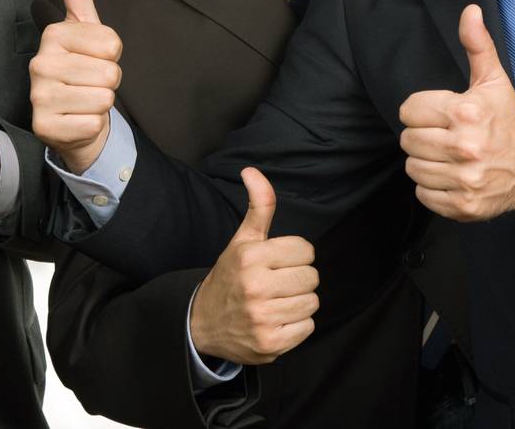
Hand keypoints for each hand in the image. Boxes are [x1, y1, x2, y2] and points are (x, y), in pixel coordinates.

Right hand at [29, 0, 121, 173]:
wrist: (71, 121)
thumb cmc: (81, 69)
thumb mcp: (84, 28)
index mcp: (53, 36)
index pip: (112, 44)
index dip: (111, 56)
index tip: (93, 59)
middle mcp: (40, 63)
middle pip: (110, 72)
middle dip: (108, 82)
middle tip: (89, 83)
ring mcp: (39, 97)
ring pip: (103, 98)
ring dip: (100, 103)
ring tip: (84, 100)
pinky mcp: (45, 126)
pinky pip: (93, 122)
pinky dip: (92, 124)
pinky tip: (77, 119)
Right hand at [189, 168, 318, 365]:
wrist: (202, 323)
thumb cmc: (230, 277)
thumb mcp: (242, 239)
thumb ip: (258, 205)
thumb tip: (252, 170)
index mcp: (251, 256)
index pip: (306, 250)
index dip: (295, 256)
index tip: (277, 263)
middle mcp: (255, 286)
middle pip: (311, 277)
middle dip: (298, 279)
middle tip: (277, 284)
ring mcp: (263, 317)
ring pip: (312, 302)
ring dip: (298, 303)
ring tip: (276, 302)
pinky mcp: (270, 344)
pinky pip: (307, 327)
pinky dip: (296, 325)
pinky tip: (276, 320)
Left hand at [400, 4, 514, 221]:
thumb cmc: (510, 120)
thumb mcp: (494, 80)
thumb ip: (477, 44)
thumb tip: (470, 11)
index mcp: (467, 112)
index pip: (409, 110)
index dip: (421, 111)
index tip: (440, 115)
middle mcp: (465, 147)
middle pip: (408, 140)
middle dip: (423, 136)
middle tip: (444, 135)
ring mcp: (465, 179)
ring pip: (413, 168)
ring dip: (426, 162)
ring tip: (448, 156)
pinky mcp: (464, 205)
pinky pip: (424, 195)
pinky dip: (433, 188)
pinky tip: (452, 176)